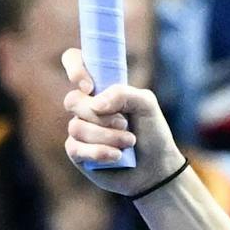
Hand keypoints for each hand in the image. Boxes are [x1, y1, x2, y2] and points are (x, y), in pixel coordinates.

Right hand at [60, 47, 185, 189]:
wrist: (156, 168)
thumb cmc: (152, 132)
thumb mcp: (147, 104)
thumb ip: (123, 93)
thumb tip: (96, 104)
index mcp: (101, 88)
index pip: (74, 61)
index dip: (75, 68)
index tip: (90, 87)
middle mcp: (87, 107)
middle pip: (73, 101)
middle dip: (101, 116)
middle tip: (124, 124)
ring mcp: (80, 129)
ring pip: (77, 127)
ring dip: (107, 136)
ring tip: (129, 142)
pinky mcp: (77, 153)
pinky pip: (76, 148)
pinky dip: (99, 152)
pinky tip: (117, 157)